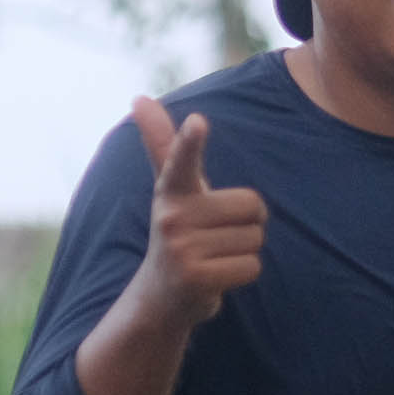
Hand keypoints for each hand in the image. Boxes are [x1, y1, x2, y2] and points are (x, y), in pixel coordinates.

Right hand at [126, 96, 265, 329]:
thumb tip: (139, 98)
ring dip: (243, 250)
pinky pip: (252, 266)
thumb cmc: (178, 232)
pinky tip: (218, 275)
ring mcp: (182, 250)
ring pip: (254, 238)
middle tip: (216, 236)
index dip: (191, 142)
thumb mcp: (172, 188)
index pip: (181, 160)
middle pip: (252, 206)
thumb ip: (165, 144)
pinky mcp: (197, 279)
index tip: (198, 122)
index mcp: (171, 190)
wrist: (160, 296)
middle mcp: (172, 217)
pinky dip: (243, 273)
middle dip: (246, 223)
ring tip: (214, 256)